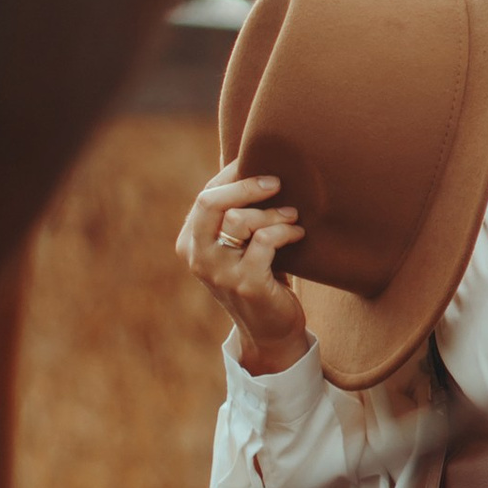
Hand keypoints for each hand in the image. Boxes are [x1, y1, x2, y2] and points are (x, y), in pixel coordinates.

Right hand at [177, 165, 312, 373]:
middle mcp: (196, 257)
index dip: (234, 174)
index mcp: (190, 242)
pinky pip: (265, 241)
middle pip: (211, 202)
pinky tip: (298, 234)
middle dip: (246, 185)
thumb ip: (234, 210)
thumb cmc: (259, 274)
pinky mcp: (245, 284)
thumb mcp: (239, 242)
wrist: (271, 329)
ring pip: (240, 220)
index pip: (206, 195)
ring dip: (273, 212)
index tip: (261, 163)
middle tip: (277, 182)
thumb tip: (244, 157)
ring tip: (292, 215)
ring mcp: (218, 273)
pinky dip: (285, 232)